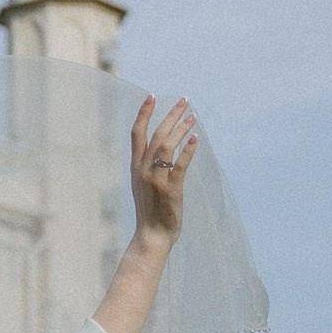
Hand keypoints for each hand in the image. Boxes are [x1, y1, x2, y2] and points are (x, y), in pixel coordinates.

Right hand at [130, 96, 196, 246]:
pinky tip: (195, 138)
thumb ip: (152, 167)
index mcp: (136, 167)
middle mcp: (143, 170)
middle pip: (156, 135)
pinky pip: (179, 166)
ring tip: (193, 116)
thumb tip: (165, 150)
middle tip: (184, 100)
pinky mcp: (171, 189)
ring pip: (167, 146)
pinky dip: (187, 151)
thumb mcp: (146, 185)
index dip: (144, 114)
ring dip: (180, 128)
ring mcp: (156, 180)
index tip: (152, 96)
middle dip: (170, 115)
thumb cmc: (151, 211)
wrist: (151, 235)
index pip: (137, 134)